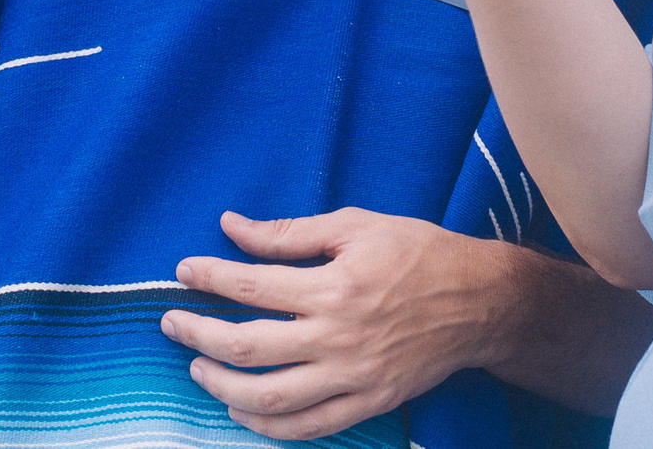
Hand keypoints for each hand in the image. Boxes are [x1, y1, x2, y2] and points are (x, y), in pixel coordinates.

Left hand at [161, 208, 519, 440]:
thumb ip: (290, 233)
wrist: (480, 301)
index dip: (209, 277)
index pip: (251, 284)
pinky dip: (268, 427)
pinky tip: (242, 409)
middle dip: (198, 334)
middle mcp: (338, 336)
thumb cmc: (419, 252)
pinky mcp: (369, 402)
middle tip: (172, 323)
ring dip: (223, 386)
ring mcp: (353, 377)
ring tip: (198, 368)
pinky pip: (309, 427)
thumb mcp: (357, 225)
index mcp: (334, 285)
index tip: (184, 271)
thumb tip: (233, 227)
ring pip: (271, 397)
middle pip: (248, 345)